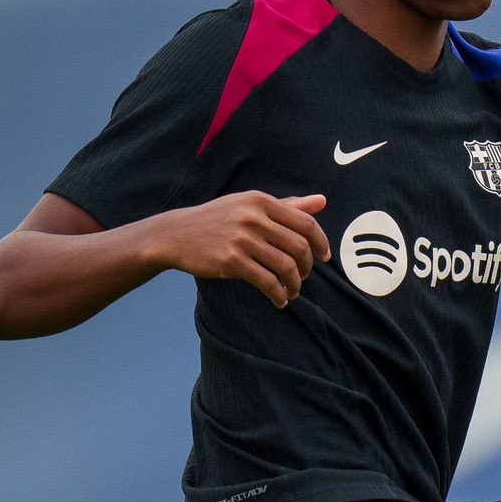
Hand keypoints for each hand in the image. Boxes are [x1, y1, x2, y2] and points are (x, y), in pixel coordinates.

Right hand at [151, 192, 329, 307]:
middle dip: (307, 267)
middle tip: (303, 277)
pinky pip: (268, 282)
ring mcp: (242, 239)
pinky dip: (278, 295)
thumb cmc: (218, 220)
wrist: (175, 234)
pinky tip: (279, 300)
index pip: (305, 222)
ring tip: (291, 292)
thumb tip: (322, 201)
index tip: (325, 257)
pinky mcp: (231, 261)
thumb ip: (287, 205)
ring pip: (286, 267)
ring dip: (295, 285)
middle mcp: (253, 217)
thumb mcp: (250, 206)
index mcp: (261, 201)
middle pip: (299, 247)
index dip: (321, 243)